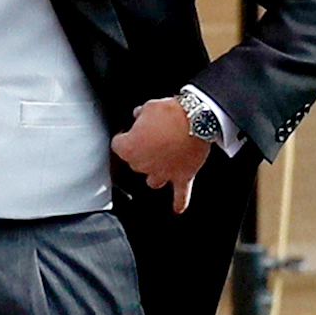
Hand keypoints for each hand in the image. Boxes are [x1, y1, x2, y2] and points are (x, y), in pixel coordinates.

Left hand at [112, 98, 210, 214]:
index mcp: (130, 148)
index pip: (118, 145)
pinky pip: (181, 195)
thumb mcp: (149, 107)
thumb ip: (141, 115)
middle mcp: (143, 165)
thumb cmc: (171, 112)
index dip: (124, 136)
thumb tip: (140, 116)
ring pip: (153, 181)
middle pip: (135, 163)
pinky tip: (178, 208)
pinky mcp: (183, 176)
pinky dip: (180, 201)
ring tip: (160, 164)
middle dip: (142, 152)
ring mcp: (163, 173)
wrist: (197, 119)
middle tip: (152, 138)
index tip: (129, 131)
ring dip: (155, 173)